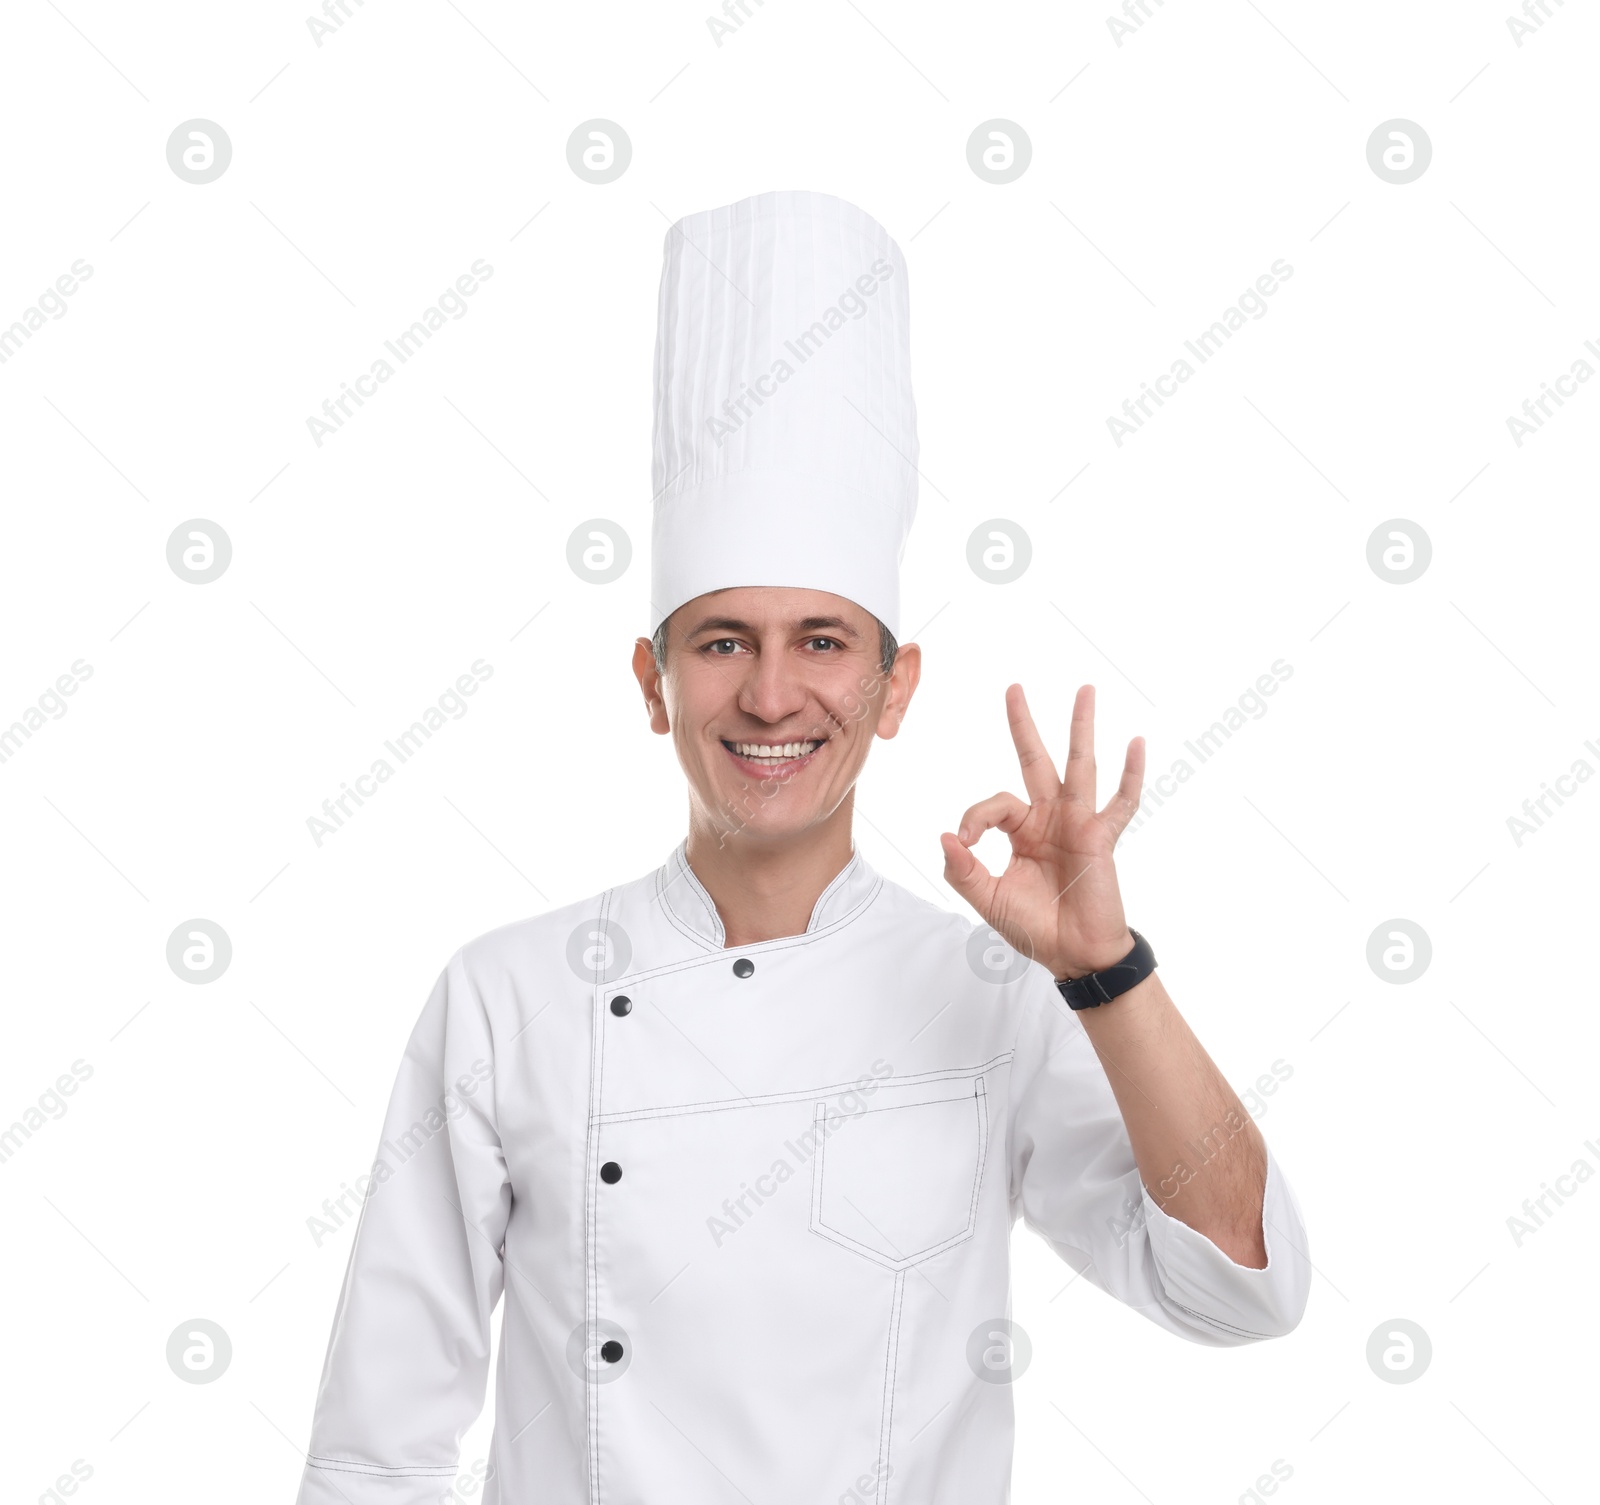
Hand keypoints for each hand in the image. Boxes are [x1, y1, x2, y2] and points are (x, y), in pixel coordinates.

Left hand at [940, 684, 1142, 980]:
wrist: (1073, 955)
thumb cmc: (1035, 927)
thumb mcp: (987, 899)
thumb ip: (963, 870)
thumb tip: (947, 836)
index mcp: (1022, 831)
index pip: (994, 804)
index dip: (975, 816)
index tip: (966, 841)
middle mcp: (1049, 819)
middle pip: (1035, 760)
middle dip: (1023, 724)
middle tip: (1013, 687)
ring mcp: (1078, 824)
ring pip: (1079, 765)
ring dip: (1081, 727)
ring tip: (1085, 690)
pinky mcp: (1103, 838)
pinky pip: (1121, 802)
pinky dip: (1131, 774)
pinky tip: (1137, 743)